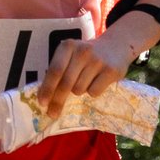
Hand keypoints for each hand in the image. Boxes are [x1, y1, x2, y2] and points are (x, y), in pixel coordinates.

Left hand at [36, 18, 155, 117]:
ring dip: (78, 91)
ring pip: (79, 90)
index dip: (47, 88)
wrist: (117, 45)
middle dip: (57, 101)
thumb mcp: (71, 55)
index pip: (55, 71)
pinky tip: (97, 82)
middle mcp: (82, 51)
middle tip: (52, 114)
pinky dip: (92, 92)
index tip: (42, 103)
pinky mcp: (111, 71)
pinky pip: (94, 92)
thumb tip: (45, 97)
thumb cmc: (87, 55)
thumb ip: (59, 70)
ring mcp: (98, 61)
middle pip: (65, 83)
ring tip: (85, 81)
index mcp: (68, 46)